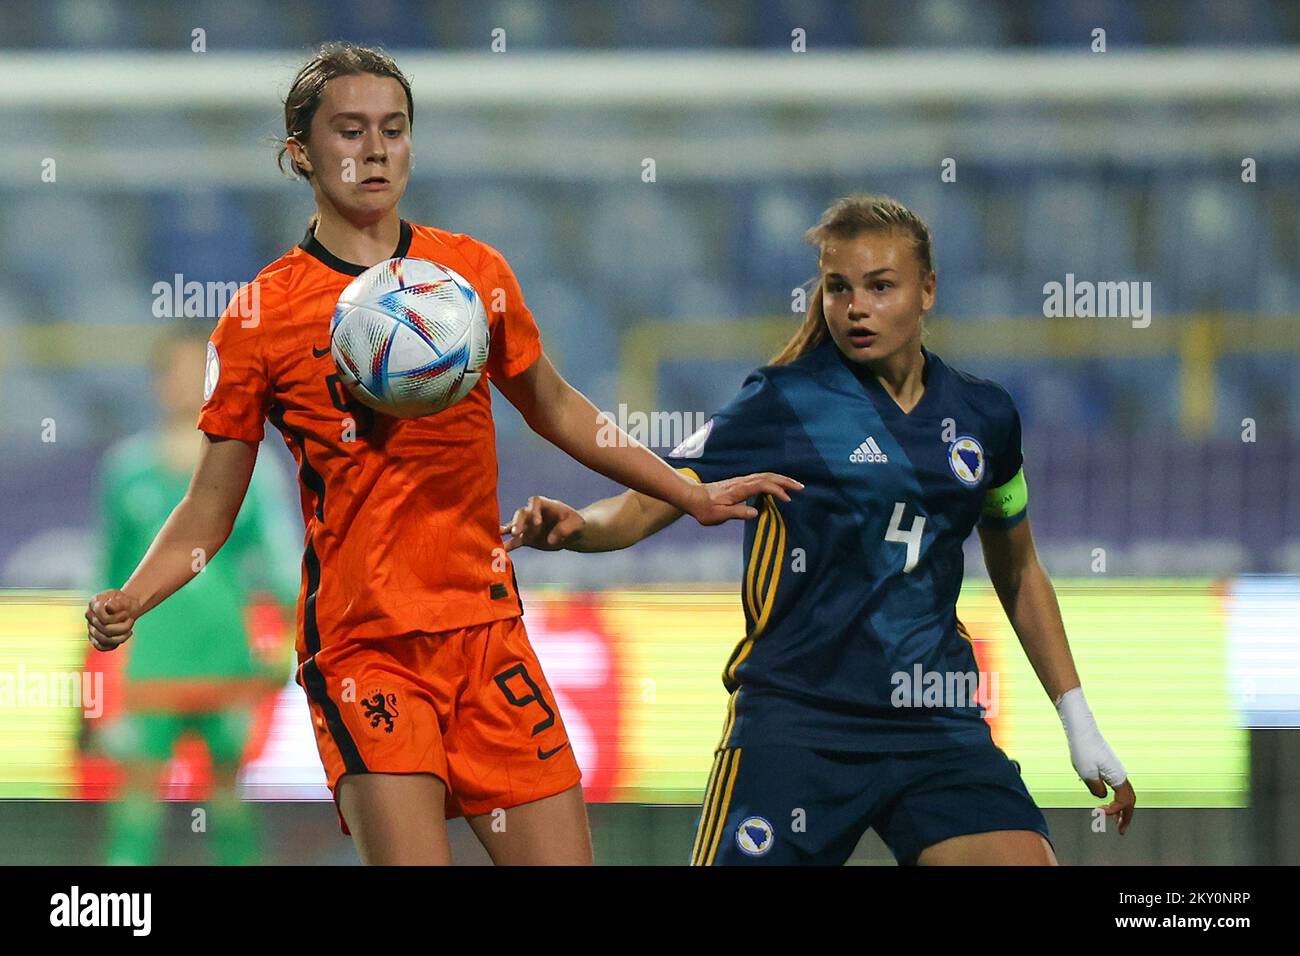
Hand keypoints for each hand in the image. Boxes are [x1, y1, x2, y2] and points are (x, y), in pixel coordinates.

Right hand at [85, 588, 140, 651]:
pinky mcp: (94, 637)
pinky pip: (100, 647)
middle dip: (123, 627)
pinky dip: (114, 644)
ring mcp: (91, 627)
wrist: (126, 608)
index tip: (126, 613)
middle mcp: (90, 616)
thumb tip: (109, 606)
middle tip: (131, 620)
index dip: (117, 617)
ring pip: (104, 640)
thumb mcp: (124, 598)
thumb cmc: (125, 602)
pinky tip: (124, 636)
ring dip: (121, 637)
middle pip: (105, 629)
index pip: (101, 616)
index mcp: (94, 603)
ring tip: (129, 630)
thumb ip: (117, 602)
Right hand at [500, 496, 585, 552]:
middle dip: (517, 522)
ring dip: (508, 531)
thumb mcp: (576, 524)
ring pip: (515, 525)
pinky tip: (500, 549)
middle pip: (521, 513)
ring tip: (499, 536)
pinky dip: (508, 544)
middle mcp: (534, 513)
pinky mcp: (527, 538)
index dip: (533, 511)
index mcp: (546, 505)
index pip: (535, 502)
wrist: (572, 534)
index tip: (537, 522)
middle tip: (515, 532)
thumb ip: (565, 529)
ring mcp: (528, 526)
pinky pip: (516, 541)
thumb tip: (550, 539)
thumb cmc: (575, 524)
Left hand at [683, 472, 803, 526]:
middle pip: (767, 477)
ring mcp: (741, 481)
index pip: (762, 485)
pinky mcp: (741, 483)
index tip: (787, 499)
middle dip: (785, 481)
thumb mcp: (718, 515)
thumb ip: (737, 513)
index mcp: (738, 489)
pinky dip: (773, 481)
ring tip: (795, 486)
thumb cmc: (704, 508)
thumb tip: (756, 512)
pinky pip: (761, 479)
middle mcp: (741, 482)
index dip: (776, 490)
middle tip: (801, 488)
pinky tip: (778, 486)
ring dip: (781, 480)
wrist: (692, 497)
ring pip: (765, 476)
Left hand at [1056, 686, 1135, 833]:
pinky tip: (1106, 802)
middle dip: (1127, 817)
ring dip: (1122, 809)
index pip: (1123, 802)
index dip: (1113, 812)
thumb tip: (1101, 797)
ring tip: (1116, 821)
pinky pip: (1118, 787)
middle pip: (1130, 801)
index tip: (1098, 813)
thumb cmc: (1083, 749)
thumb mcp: (1086, 773)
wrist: (1081, 729)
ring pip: (1125, 794)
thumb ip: (1096, 789)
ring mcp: (1116, 770)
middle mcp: (1120, 774)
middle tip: (1120, 831)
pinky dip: (1117, 798)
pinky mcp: (1109, 766)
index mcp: (1118, 777)